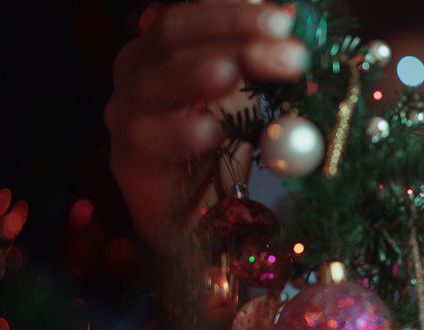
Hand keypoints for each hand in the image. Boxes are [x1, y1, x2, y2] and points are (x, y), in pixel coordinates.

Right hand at [105, 0, 306, 251]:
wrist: (198, 216)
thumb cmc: (224, 146)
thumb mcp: (250, 98)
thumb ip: (263, 66)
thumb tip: (295, 39)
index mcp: (169, 45)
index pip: (195, 10)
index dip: (234, 10)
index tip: (285, 19)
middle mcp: (141, 67)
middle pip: (174, 34)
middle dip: (234, 34)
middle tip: (288, 52)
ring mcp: (128, 109)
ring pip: (154, 81)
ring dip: (199, 73)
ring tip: (234, 72)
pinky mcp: (130, 156)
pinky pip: (149, 136)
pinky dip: (182, 132)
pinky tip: (213, 131)